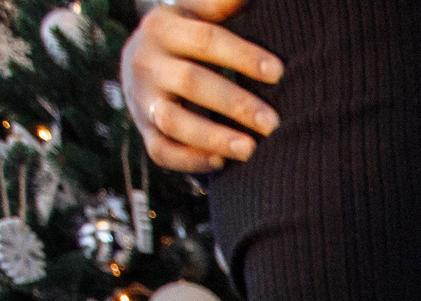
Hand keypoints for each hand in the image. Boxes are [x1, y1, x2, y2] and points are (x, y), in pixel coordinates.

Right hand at [120, 0, 280, 173]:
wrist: (140, 61)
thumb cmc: (187, 35)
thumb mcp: (198, 12)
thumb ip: (222, 3)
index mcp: (163, 26)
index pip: (205, 39)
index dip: (242, 55)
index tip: (279, 72)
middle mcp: (146, 62)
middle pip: (192, 82)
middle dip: (235, 103)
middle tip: (273, 123)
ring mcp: (142, 99)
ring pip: (173, 122)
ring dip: (213, 137)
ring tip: (251, 150)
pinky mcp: (144, 130)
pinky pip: (162, 151)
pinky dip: (190, 160)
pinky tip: (221, 163)